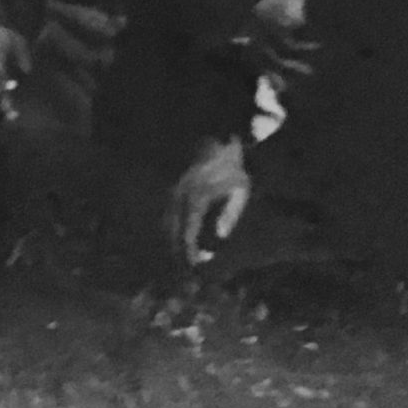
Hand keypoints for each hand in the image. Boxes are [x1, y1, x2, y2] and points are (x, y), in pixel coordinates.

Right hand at [167, 137, 251, 265]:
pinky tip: (179, 237)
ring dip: (173, 240)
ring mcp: (174, 191)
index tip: (195, 265)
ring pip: (167, 223)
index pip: (188, 233)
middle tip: (187, 267)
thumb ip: (230, 214)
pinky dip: (171, 228)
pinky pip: (168, 213)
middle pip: (173, 231)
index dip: (190, 251)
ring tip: (182, 256)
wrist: (217, 141)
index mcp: (197, 199)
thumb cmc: (232, 167)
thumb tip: (220, 236)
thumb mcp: (240, 190)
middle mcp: (180, 197)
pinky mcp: (174, 188)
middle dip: (178, 251)